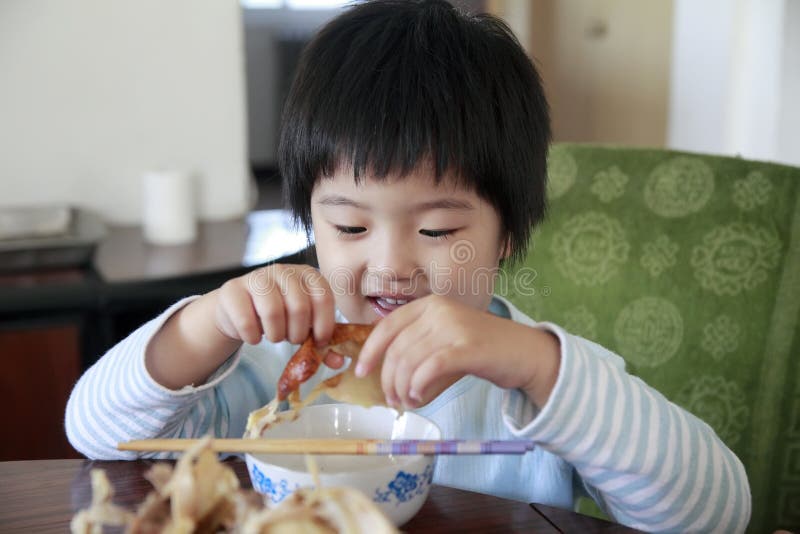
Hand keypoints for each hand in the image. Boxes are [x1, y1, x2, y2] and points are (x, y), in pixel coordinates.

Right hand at [214, 264, 336, 349]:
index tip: (318, 342)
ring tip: (274, 336)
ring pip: (273, 312)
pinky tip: (253, 335)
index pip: (324, 298)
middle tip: (291, 339)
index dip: (324, 325)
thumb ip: (322, 342)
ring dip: (275, 336)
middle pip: (299, 307)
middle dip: (298, 333)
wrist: (239, 310)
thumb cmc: (279, 316)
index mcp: (308, 275)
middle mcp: (283, 270)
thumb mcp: (304, 325)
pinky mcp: (233, 289)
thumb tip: (339, 362)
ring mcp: (257, 277)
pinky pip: (246, 321)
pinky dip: (252, 337)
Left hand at [355, 295, 560, 408]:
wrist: (524, 353)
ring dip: (403, 389)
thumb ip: (416, 351)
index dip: (370, 351)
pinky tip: (420, 397)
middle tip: (393, 400)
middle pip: (397, 350)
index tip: (361, 372)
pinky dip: (419, 386)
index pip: (387, 326)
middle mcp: (439, 310)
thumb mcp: (444, 342)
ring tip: (409, 402)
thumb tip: (385, 380)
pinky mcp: (468, 347)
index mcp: (429, 305)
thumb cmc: (480, 350)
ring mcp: (454, 327)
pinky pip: (431, 368)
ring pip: (410, 362)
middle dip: (388, 380)